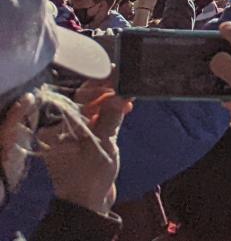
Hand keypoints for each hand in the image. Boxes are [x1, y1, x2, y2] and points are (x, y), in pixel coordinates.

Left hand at [42, 85, 130, 214]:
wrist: (89, 203)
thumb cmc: (89, 176)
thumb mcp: (103, 144)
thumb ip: (111, 117)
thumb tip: (120, 95)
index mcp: (56, 129)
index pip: (77, 99)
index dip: (96, 84)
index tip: (113, 70)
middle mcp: (62, 130)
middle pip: (84, 103)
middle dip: (106, 91)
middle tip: (125, 78)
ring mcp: (74, 136)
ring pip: (93, 112)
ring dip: (111, 103)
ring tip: (130, 93)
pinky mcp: (86, 143)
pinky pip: (98, 123)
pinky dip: (111, 116)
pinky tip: (125, 107)